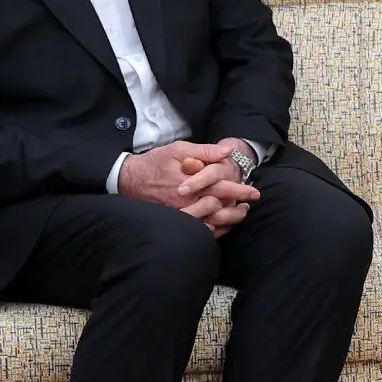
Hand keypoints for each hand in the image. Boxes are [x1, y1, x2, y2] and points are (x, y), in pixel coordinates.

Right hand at [120, 140, 261, 232]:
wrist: (128, 179)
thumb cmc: (155, 162)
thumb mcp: (179, 150)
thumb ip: (205, 151)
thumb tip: (228, 151)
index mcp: (189, 183)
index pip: (220, 188)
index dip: (239, 190)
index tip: (254, 192)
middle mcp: (184, 202)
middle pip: (217, 210)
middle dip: (237, 209)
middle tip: (249, 205)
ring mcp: (177, 215)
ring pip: (208, 223)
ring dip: (227, 220)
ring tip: (240, 214)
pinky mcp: (171, 222)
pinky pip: (195, 231)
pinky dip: (210, 230)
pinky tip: (220, 225)